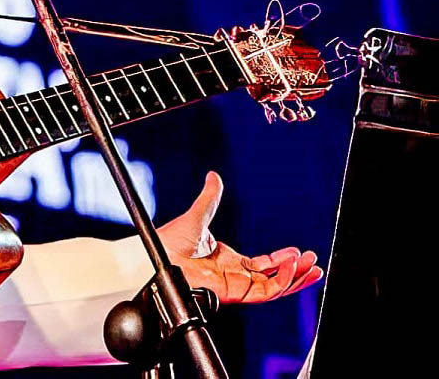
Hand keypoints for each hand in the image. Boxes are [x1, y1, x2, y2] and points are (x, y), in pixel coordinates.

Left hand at [157, 171, 322, 302]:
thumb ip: (210, 197)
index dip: (281, 260)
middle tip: (313, 263)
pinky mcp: (232, 292)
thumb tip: (214, 176)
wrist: (154, 255)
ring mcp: (234, 285)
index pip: (262, 264)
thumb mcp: (197, 215)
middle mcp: (233, 275)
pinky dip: (280, 282)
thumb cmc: (168, 241)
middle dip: (295, 272)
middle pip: (272, 278)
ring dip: (294, 278)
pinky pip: (262, 292)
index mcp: (227, 261)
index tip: (297, 252)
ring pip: (272, 287)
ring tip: (311, 267)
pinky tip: (290, 269)